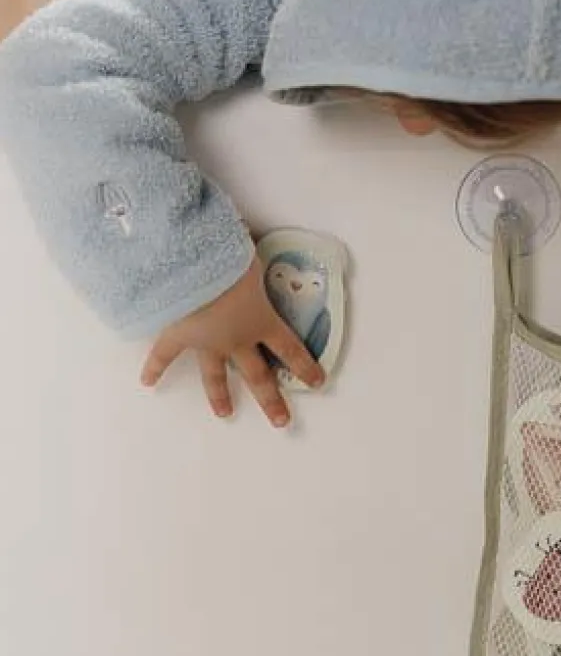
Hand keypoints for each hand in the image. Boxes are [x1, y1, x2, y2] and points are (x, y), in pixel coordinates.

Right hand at [140, 257, 324, 426]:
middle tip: (281, 422)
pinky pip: (165, 355)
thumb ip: (255, 257)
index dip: (305, 366)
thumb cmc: (228, 259)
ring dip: (220, 395)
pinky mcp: (177, 335)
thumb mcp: (252, 256)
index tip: (317, 382)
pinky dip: (155, 368)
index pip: (291, 348)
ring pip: (216, 375)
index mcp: (261, 320)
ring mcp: (206, 342)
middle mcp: (237, 339)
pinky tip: (148, 383)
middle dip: (271, 399)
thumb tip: (253, 233)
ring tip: (224, 413)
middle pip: (258, 376)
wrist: (188, 269)